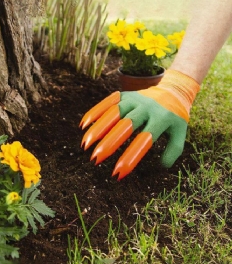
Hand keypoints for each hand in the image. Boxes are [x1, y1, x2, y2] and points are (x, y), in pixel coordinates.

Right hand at [80, 70, 199, 179]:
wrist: (173, 90)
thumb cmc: (174, 118)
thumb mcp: (180, 133)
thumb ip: (173, 150)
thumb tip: (161, 166)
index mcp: (161, 118)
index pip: (144, 140)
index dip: (131, 157)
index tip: (118, 173)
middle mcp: (146, 107)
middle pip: (126, 125)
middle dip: (110, 143)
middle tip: (96, 159)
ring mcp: (134, 99)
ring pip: (114, 113)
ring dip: (98, 129)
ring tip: (85, 145)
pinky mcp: (124, 94)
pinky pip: (107, 103)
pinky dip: (95, 113)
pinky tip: (83, 125)